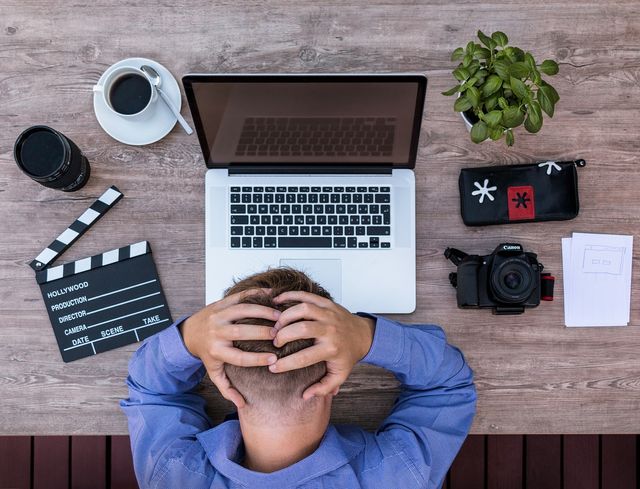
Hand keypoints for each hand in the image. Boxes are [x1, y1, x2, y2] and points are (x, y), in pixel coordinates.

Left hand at [180, 289, 280, 407]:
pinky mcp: (221, 303)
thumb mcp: (213, 372)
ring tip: (279, 315)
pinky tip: (271, 295)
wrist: (190, 332)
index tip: (274, 359)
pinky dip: (256, 294)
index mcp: (216, 351)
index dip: (257, 359)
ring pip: (242, 311)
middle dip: (262, 332)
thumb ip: (226, 388)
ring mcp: (218, 315)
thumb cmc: (207, 353)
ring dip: (262, 311)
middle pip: (241, 332)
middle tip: (280, 334)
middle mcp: (216, 333)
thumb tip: (241, 404)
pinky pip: (239, 296)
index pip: (239, 357)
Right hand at [269, 291, 374, 399]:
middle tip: (275, 342)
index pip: (303, 358)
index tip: (272, 368)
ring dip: (285, 316)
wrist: (364, 335)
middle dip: (283, 336)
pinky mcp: (326, 303)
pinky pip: (306, 296)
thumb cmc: (348, 356)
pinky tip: (277, 301)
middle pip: (301, 329)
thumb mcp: (339, 375)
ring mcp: (328, 314)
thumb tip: (304, 396)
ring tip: (276, 325)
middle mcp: (330, 330)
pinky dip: (289, 296)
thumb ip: (323, 388)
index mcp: (331, 350)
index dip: (285, 364)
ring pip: (303, 309)